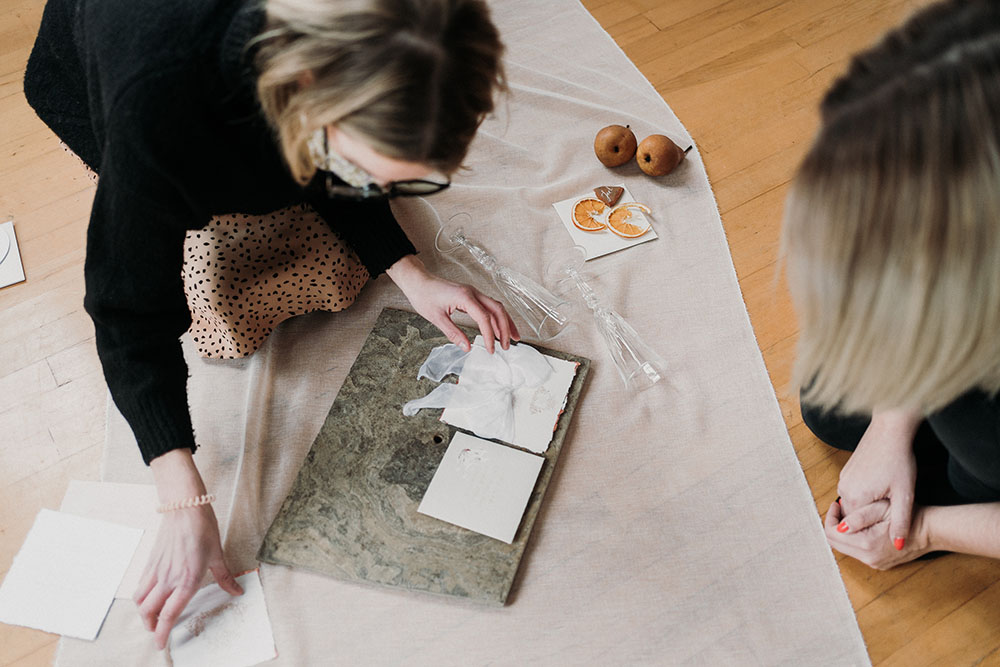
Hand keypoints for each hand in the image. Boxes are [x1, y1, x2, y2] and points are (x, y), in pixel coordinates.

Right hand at [136, 450, 242, 649]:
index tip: (161, 645)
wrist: (185, 507)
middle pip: (149, 612)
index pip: (170, 614)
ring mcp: (157, 570)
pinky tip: (150, 596)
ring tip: (152, 617)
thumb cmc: (203, 529)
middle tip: (157, 632)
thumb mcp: (218, 554)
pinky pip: (141, 585)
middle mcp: (168, 579)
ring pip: (140, 600)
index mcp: (187, 580)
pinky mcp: (151, 562)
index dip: (163, 633)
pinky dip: (141, 596)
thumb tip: (237, 591)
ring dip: (143, 613)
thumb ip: (225, 577)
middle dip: (150, 627)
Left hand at [387, 254, 519, 352]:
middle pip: (498, 310)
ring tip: (511, 338)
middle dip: (505, 328)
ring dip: (505, 322)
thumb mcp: (436, 318)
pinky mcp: (471, 295)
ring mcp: (474, 293)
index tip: (491, 350)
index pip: (484, 318)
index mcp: (465, 297)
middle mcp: (473, 293)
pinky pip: (489, 306)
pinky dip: (497, 318)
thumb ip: (454, 333)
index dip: (490, 336)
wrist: (418, 281)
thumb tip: (467, 348)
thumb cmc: (424, 296)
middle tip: (507, 346)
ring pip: (496, 307)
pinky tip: (498, 328)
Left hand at [824, 499, 928, 568]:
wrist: (931, 531)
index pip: (832, 534)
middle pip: (836, 544)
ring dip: (843, 532)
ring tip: (850, 515)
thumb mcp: (881, 509)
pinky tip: (860, 526)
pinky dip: (853, 539)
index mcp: (867, 544)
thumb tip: (838, 526)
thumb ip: (858, 517)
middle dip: (834, 525)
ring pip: (845, 548)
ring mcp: (874, 563)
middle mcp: (869, 558)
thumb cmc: (909, 515)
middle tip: (839, 509)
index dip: (830, 517)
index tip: (836, 504)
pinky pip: (857, 552)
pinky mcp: (879, 564)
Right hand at [836, 408, 919, 549]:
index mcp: (855, 497)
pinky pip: (852, 491)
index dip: (871, 532)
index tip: (885, 532)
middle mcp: (844, 489)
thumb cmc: (899, 460)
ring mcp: (844, 479)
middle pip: (852, 516)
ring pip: (852, 504)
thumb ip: (900, 523)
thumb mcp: (905, 495)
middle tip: (889, 520)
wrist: (890, 430)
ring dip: (866, 508)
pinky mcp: (847, 471)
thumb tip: (899, 547)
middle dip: (868, 521)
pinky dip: (864, 496)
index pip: (856, 528)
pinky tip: (881, 490)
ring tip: (887, 504)